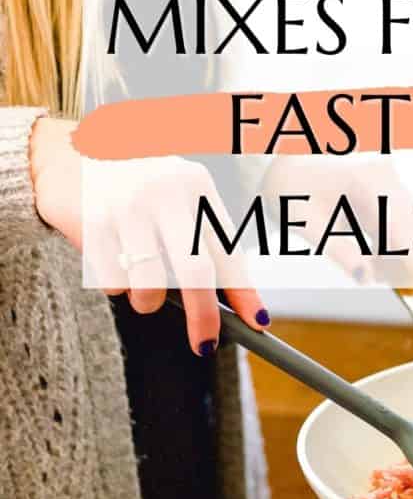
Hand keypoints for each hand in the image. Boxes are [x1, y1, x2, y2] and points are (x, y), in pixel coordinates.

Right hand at [30, 117, 269, 353]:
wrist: (68, 154)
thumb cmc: (134, 189)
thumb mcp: (175, 197)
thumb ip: (199, 240)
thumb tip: (226, 302)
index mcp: (196, 183)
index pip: (228, 248)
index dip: (244, 290)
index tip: (257, 321)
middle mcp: (166, 190)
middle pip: (196, 273)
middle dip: (204, 317)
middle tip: (205, 344)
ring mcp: (128, 205)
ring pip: (150, 287)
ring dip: (147, 301)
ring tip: (139, 282)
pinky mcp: (93, 220)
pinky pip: (113, 283)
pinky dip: (115, 286)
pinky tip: (109, 257)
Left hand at [262, 156, 412, 286]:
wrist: (282, 161)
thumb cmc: (289, 187)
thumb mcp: (306, 224)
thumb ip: (339, 252)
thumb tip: (366, 276)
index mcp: (364, 181)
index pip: (400, 226)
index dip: (412, 258)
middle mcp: (382, 173)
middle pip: (410, 226)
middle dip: (399, 258)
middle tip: (373, 276)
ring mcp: (386, 174)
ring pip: (408, 221)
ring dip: (395, 247)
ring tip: (366, 261)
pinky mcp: (385, 179)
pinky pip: (399, 214)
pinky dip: (390, 234)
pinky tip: (370, 246)